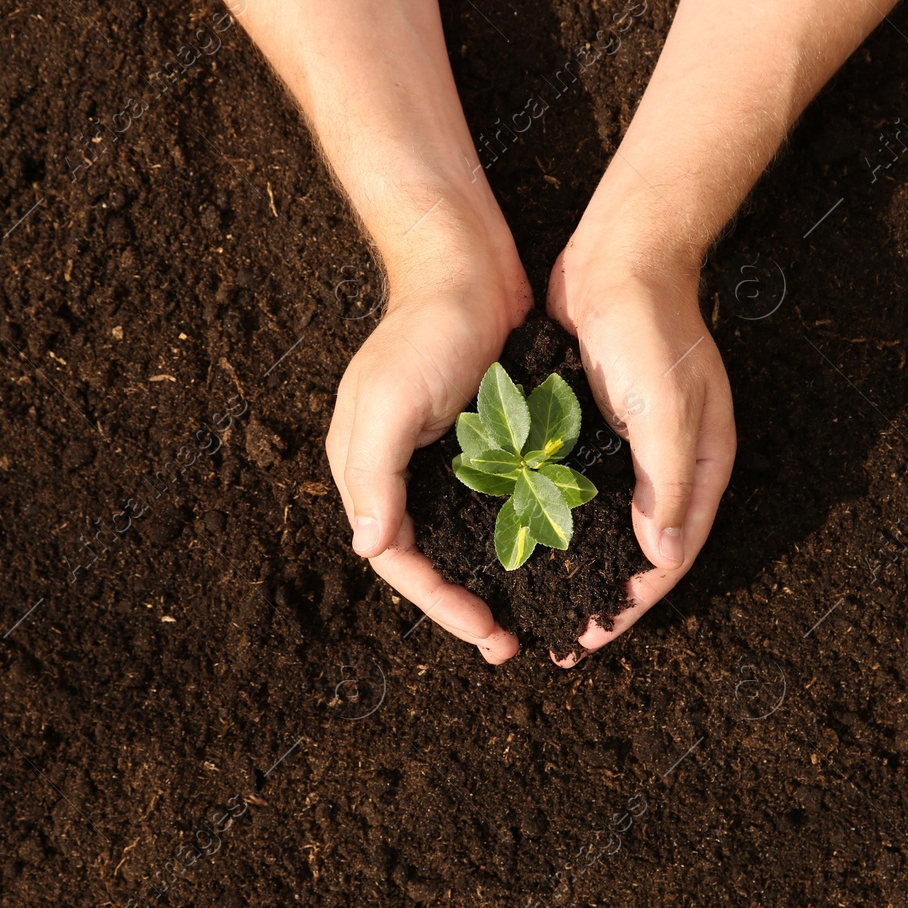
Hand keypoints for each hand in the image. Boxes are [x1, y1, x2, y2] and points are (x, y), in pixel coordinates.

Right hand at [326, 237, 531, 662]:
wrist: (467, 265)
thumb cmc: (425, 330)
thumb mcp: (390, 400)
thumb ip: (373, 474)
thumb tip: (367, 547)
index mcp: (365, 469)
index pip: (395, 559)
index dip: (438, 603)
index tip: (487, 632)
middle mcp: (397, 473)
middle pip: (426, 560)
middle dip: (463, 606)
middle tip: (510, 642)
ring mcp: (440, 459)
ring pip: (459, 539)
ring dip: (489, 579)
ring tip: (526, 615)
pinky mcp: (479, 442)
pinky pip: (491, 505)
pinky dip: (511, 536)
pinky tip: (543, 556)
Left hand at [545, 238, 734, 665]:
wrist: (623, 254)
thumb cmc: (651, 328)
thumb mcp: (667, 411)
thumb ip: (667, 486)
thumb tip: (661, 560)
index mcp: (701, 467)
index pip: (670, 557)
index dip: (631, 603)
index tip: (590, 637)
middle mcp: (671, 465)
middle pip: (640, 551)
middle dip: (605, 595)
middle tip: (563, 637)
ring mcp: (633, 447)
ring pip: (607, 524)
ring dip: (577, 562)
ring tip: (539, 601)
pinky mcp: (595, 426)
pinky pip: (578, 488)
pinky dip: (557, 518)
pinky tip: (523, 539)